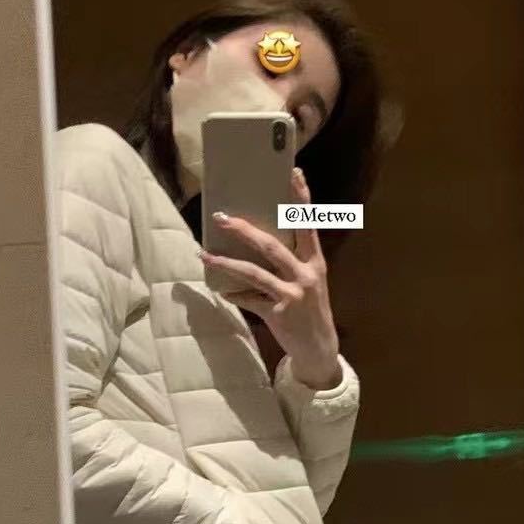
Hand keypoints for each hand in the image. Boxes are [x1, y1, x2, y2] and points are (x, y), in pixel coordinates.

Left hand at [199, 168, 341, 389]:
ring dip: (225, 262)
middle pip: (271, 246)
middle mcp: (306, 275)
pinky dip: (233, 294)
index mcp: (315, 262)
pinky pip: (248, 299)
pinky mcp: (278, 313)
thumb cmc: (309, 310)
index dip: (301, 199)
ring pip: (253, 272)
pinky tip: (221, 290)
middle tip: (222, 217)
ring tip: (204, 253)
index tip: (293, 173)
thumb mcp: (308, 283)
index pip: (308, 224)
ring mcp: (292, 295)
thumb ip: (289, 263)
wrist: (319, 350)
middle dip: (244, 230)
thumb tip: (254, 241)